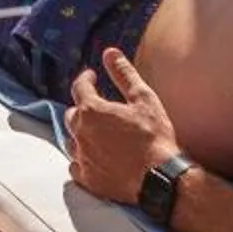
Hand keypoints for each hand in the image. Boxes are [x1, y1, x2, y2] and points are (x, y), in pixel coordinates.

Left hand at [66, 48, 183, 206]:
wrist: (160, 177)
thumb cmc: (154, 136)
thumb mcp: (143, 99)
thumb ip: (123, 73)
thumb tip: (110, 52)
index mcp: (92, 110)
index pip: (80, 87)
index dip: (86, 79)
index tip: (92, 76)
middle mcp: (80, 133)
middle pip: (72, 115)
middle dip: (84, 109)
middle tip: (98, 109)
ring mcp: (82, 157)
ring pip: (71, 141)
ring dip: (81, 135)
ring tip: (97, 135)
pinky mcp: (87, 179)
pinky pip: (75, 166)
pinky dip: (82, 160)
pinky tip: (94, 159)